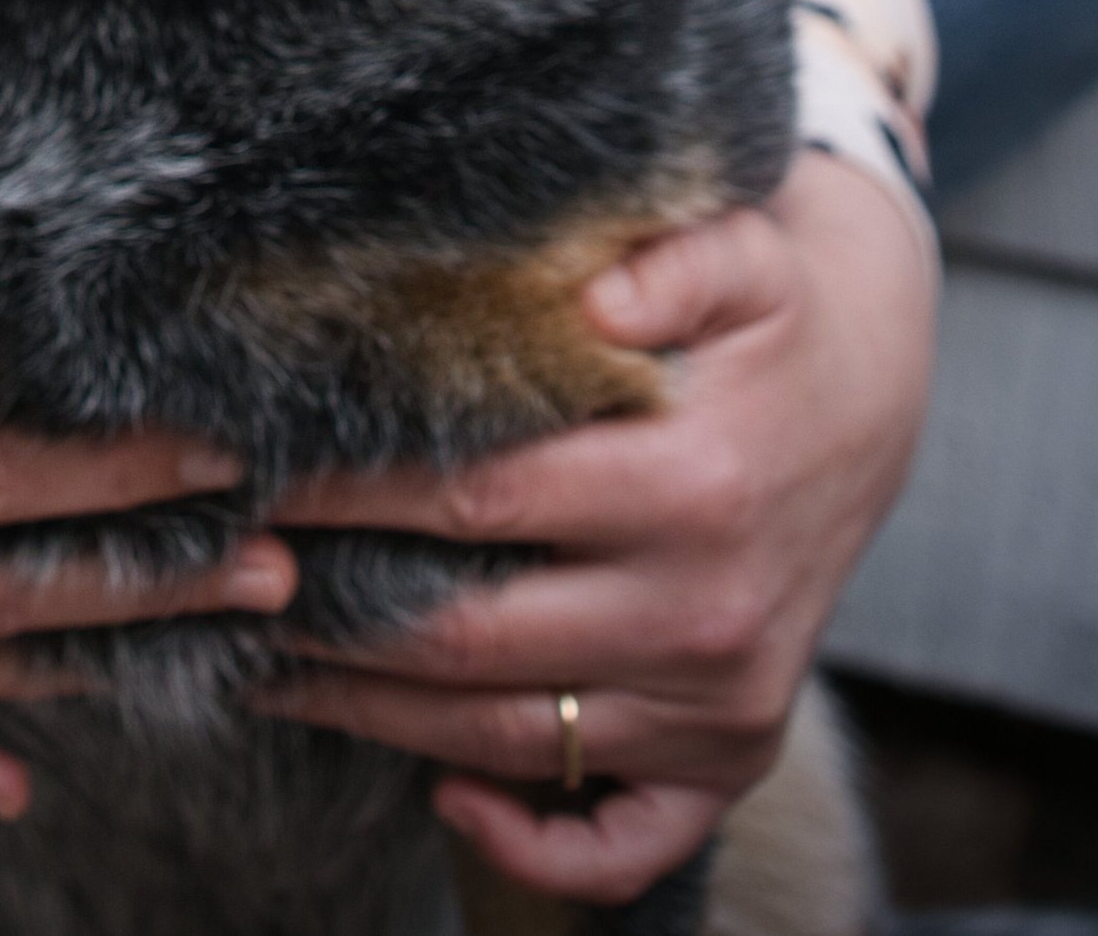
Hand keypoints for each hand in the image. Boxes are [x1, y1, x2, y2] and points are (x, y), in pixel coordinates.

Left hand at [255, 152, 933, 902]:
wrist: (875, 395)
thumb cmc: (771, 311)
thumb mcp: (741, 253)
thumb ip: (672, 261)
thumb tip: (593, 300)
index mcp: (696, 483)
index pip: (479, 502)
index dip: (353, 497)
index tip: (254, 474)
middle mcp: (705, 612)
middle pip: (472, 641)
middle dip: (331, 617)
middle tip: (222, 586)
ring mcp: (721, 700)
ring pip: (515, 738)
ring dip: (377, 717)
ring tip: (265, 671)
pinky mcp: (732, 753)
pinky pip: (625, 839)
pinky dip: (535, 845)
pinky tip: (445, 800)